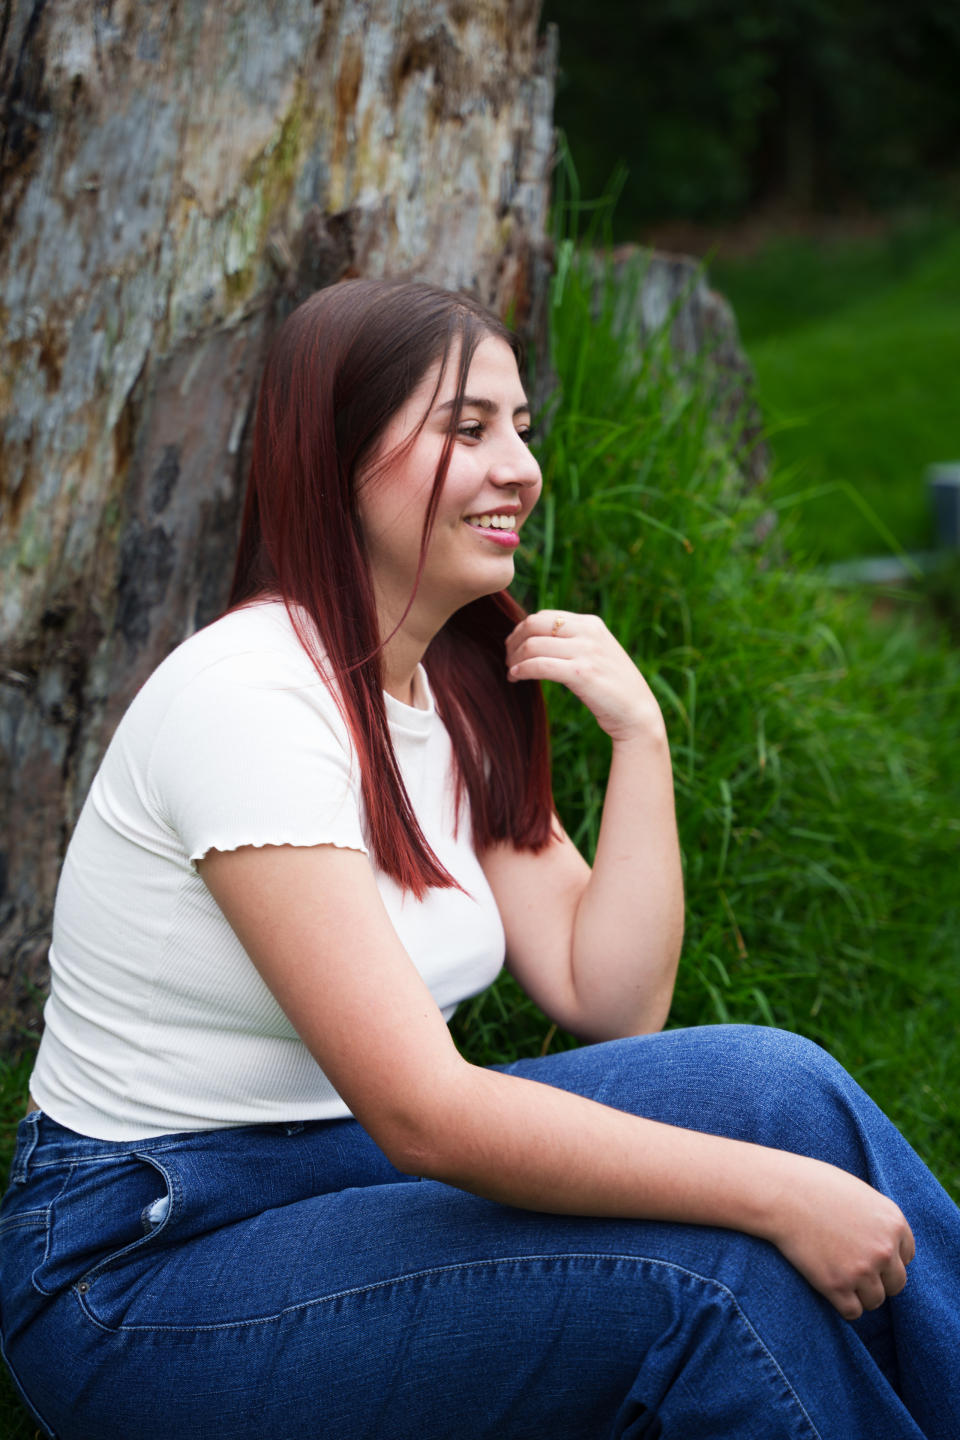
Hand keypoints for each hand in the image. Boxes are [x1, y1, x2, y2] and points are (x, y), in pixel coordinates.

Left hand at [505, 610, 663, 742]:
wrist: (637, 713)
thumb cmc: (613, 687)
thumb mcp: (597, 653)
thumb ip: (574, 641)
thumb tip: (535, 639)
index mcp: (591, 623)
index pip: (544, 616)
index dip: (521, 630)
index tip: (514, 648)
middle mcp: (588, 632)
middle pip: (533, 625)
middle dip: (514, 641)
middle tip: (508, 660)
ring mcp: (586, 651)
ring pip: (532, 645)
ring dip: (515, 659)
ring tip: (512, 672)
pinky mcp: (581, 673)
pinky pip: (539, 665)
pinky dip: (522, 670)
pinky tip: (516, 678)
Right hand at [765, 1154, 914, 1320]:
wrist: (780, 1192)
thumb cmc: (814, 1186)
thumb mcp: (858, 1194)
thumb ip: (878, 1221)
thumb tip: (887, 1248)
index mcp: (893, 1223)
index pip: (906, 1256)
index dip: (886, 1256)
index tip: (865, 1251)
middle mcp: (884, 1249)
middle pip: (896, 1283)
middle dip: (878, 1279)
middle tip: (851, 1267)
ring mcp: (862, 1270)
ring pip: (875, 1300)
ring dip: (860, 1293)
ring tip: (837, 1275)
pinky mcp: (837, 1286)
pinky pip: (853, 1311)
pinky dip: (843, 1305)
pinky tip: (829, 1288)